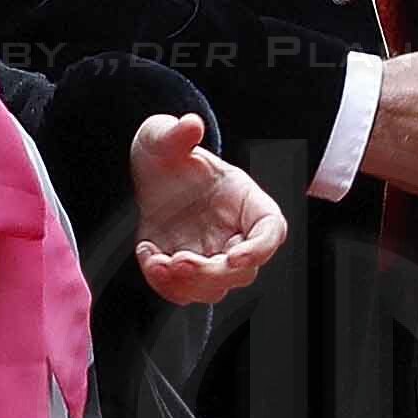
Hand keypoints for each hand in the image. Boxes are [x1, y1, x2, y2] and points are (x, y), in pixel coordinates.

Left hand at [126, 111, 285, 303]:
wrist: (147, 174)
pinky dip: (165, 285)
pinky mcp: (187, 269)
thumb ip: (177, 133)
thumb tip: (190, 124)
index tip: (234, 258)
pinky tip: (148, 255)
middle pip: (242, 270)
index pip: (270, 231)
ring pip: (216, 288)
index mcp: (247, 202)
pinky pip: (184, 292)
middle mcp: (237, 234)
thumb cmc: (167, 152)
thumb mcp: (166, 137)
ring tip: (158, 262)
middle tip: (178, 260)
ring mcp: (212, 255)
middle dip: (211, 273)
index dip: (259, 249)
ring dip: (188, 285)